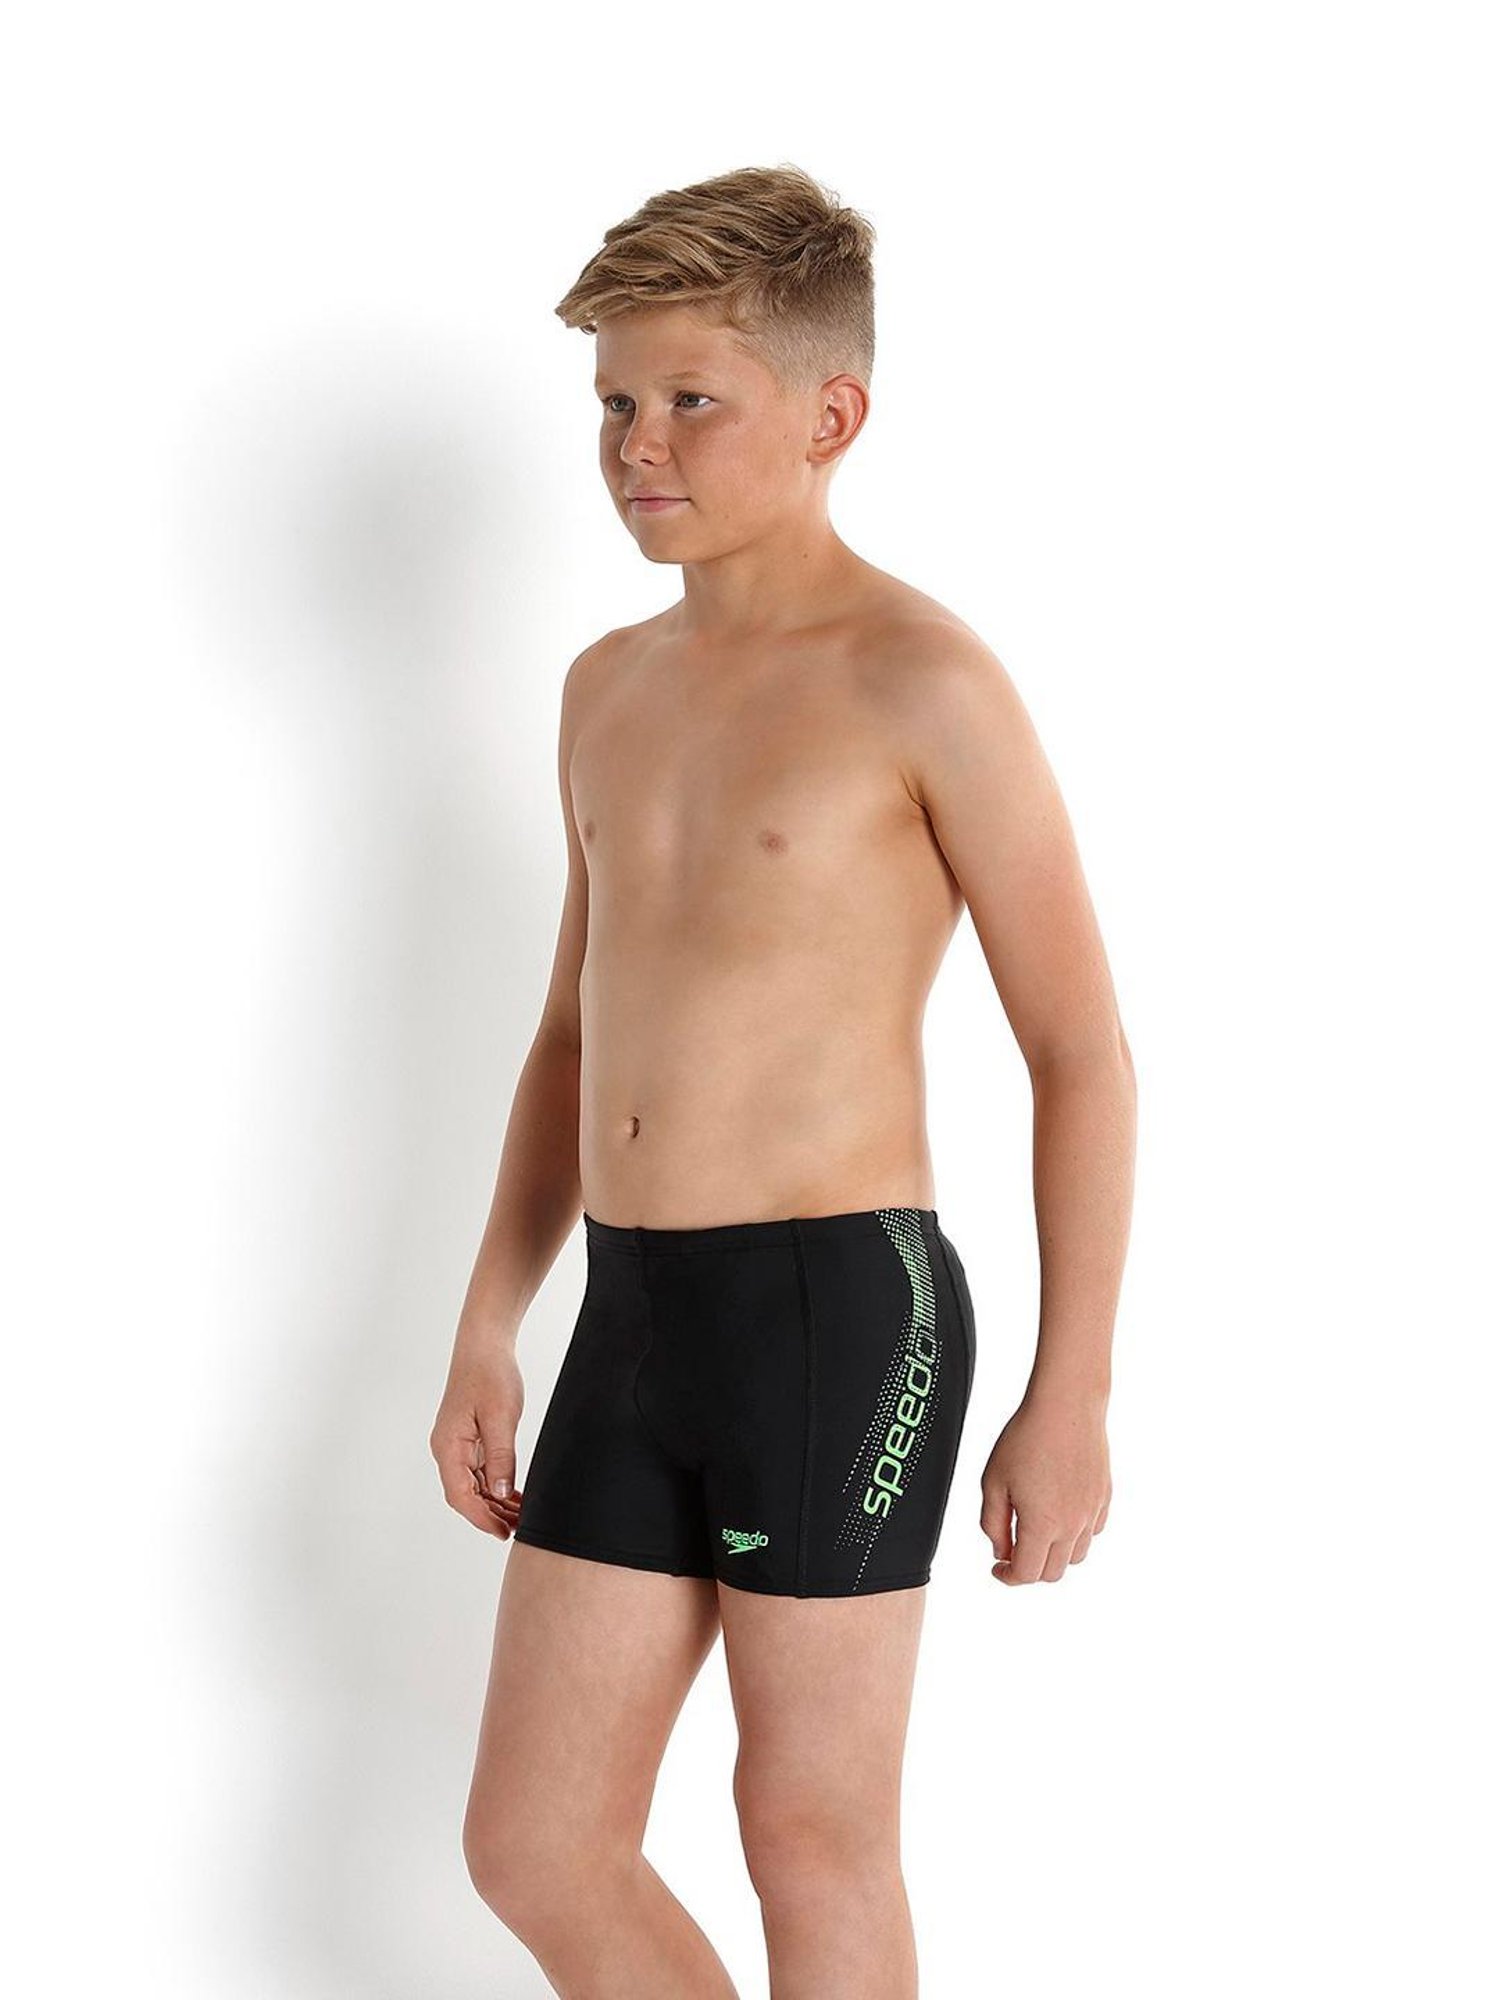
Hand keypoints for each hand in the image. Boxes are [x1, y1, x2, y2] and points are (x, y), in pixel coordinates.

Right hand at [429, 1340, 525, 1538]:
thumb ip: (501, 1457)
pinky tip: (513, 1494)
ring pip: (473, 1485)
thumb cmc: (490, 1374)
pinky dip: (495, 1485)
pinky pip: (479, 1470)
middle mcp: (447, 1449)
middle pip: (465, 1494)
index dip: (482, 1518)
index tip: (503, 1532)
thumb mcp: (500, 1417)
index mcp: (448, 1446)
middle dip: (490, 1514)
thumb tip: (500, 1493)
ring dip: (494, 1502)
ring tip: (520, 1515)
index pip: (460, 1495)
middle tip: (518, 1528)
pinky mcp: (467, 1438)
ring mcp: (456, 1444)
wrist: (484, 1345)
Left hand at [979, 1387, 1110, 1583]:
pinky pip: (1092, 1532)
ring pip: (1076, 1556)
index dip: (1008, 1576)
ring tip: (1036, 1532)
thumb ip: (992, 1523)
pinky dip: (1076, 1535)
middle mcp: (1073, 1525)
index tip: (998, 1568)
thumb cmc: (1026, 1438)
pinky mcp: (1104, 1497)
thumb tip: (1001, 1551)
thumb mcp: (993, 1482)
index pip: (1027, 1574)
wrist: (1066, 1406)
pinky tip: (1060, 1515)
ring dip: (1054, 1555)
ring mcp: (1092, 1512)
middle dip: (1030, 1569)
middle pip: (1053, 1572)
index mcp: (1042, 1525)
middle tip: (1013, 1550)